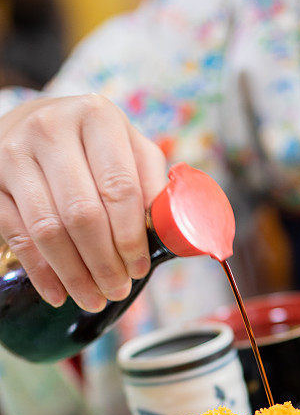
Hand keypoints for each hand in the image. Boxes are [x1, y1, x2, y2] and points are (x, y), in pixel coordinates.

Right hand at [0, 94, 167, 310]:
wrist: (32, 123)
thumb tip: (170, 228)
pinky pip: (16, 235)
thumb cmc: (92, 143)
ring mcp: (14, 153)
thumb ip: (150, 180)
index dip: (132, 237)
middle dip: (104, 263)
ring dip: (74, 274)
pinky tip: (58, 293)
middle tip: (117, 290)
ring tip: (93, 298)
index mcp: (96, 117)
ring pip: (48, 229)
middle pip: (83, 213)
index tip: (139, 269)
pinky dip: (40, 272)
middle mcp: (51, 128)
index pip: (120, 189)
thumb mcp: (128, 147)